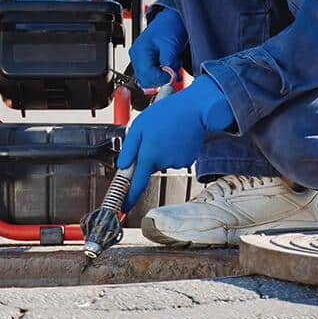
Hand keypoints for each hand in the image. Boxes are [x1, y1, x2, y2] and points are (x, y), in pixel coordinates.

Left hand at [117, 77, 233, 208]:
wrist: (195, 109)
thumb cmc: (166, 114)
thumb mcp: (138, 127)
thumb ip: (129, 150)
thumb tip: (122, 168)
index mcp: (149, 155)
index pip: (137, 184)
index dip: (129, 198)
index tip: (123, 209)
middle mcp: (164, 162)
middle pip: (150, 166)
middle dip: (148, 155)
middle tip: (153, 135)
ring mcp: (177, 162)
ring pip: (162, 162)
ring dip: (161, 150)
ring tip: (166, 132)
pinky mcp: (188, 160)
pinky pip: (174, 159)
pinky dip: (173, 150)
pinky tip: (176, 136)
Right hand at [129, 7, 187, 88]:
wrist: (170, 22)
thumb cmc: (169, 28)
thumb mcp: (171, 44)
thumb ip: (169, 61)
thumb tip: (169, 75)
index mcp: (140, 51)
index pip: (146, 74)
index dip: (161, 78)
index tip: (173, 75)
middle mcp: (136, 57)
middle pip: (145, 80)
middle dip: (162, 78)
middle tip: (174, 69)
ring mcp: (139, 60)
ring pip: (148, 80)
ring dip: (162, 77)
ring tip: (172, 65)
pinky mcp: (145, 62)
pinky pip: (151, 75)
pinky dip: (162, 74)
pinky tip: (169, 66)